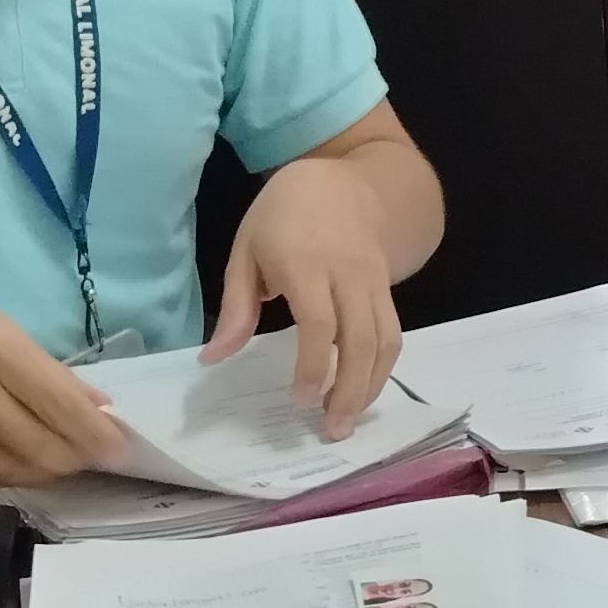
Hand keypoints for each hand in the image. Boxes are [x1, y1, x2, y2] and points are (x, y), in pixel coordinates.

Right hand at [0, 291, 129, 489]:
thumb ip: (36, 365)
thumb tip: (93, 405)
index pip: (65, 405)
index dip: (98, 436)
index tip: (121, 452)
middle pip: (44, 448)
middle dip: (73, 460)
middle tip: (87, 462)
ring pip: (12, 470)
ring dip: (39, 472)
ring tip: (50, 465)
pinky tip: (2, 468)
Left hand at [208, 155, 403, 436]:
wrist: (352, 178)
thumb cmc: (287, 211)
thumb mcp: (247, 248)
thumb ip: (235, 306)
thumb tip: (214, 358)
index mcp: (306, 261)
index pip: (318, 321)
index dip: (313, 365)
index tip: (299, 400)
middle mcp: (349, 274)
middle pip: (361, 339)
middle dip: (349, 389)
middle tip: (330, 429)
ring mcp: (376, 282)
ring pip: (385, 341)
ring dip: (371, 386)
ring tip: (347, 421)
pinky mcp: (389, 290)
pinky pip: (393, 333)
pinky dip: (382, 369)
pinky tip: (362, 391)